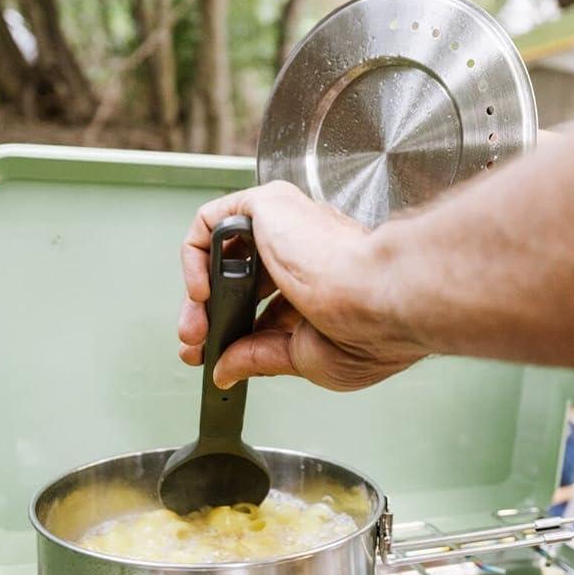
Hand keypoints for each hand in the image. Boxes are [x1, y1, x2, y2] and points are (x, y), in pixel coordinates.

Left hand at [178, 182, 426, 389]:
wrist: (379, 298)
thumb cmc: (370, 329)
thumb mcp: (305, 358)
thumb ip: (261, 358)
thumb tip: (227, 370)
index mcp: (326, 286)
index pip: (266, 307)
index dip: (233, 331)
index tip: (211, 355)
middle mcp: (308, 251)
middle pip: (240, 280)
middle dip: (210, 316)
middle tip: (195, 344)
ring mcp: (288, 226)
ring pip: (224, 252)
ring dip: (198, 295)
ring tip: (196, 327)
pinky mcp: (268, 205)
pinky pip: (213, 221)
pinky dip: (195, 256)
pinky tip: (202, 291)